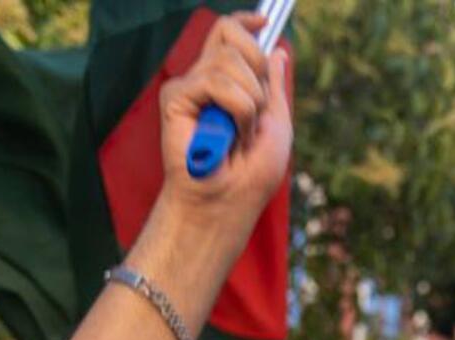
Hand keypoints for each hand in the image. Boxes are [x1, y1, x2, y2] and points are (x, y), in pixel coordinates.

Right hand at [158, 16, 292, 231]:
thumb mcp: (276, 123)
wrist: (230, 201)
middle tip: (256, 110)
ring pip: (229, 58)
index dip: (245, 21)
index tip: (264, 22)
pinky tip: (229, 134)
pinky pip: (216, 82)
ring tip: (241, 133)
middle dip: (256, 68)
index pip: (229, 32)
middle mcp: (204, 77)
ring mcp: (189, 86)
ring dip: (250, 100)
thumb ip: (273, 86)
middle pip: (231, 34)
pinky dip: (237, 108)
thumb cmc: (251, 173)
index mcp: (227, 80)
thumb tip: (278, 50)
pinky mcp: (176, 98)